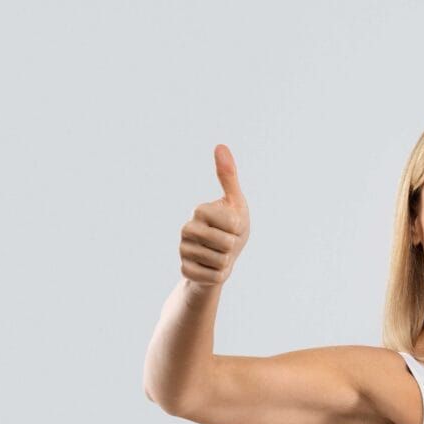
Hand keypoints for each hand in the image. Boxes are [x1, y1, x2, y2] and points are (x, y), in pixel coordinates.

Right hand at [179, 144, 251, 288]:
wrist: (220, 259)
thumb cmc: (231, 228)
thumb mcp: (235, 202)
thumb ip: (228, 176)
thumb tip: (220, 145)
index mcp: (199, 210)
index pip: (232, 223)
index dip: (239, 228)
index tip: (233, 227)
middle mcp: (186, 229)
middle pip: (227, 244)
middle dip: (234, 247)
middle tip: (227, 243)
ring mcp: (183, 250)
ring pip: (221, 262)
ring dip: (227, 262)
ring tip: (220, 255)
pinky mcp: (185, 271)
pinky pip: (214, 277)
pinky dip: (219, 275)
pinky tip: (212, 268)